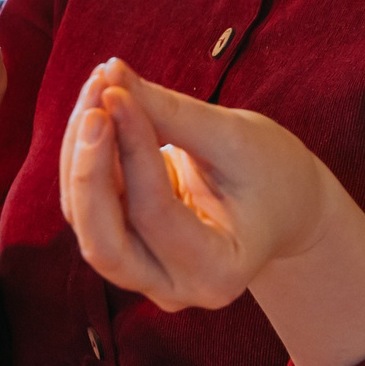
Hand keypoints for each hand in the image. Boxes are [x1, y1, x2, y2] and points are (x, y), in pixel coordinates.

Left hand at [61, 59, 344, 311]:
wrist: (283, 205)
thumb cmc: (272, 173)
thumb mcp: (235, 139)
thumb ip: (173, 114)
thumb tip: (112, 77)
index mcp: (216, 273)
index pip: (154, 213)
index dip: (131, 147)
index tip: (118, 89)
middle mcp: (173, 288)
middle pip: (102, 241)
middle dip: (87, 167)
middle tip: (96, 98)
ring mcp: (143, 276)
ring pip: (85, 220)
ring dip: (81, 150)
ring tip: (101, 86)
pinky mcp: (123, 249)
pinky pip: (86, 205)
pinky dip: (87, 154)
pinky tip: (100, 108)